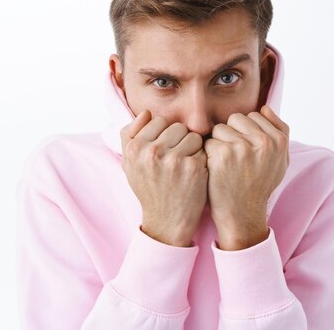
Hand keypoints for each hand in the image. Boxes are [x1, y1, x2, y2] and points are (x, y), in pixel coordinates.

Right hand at [120, 109, 207, 246]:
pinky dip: (202, 159)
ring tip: (185, 166)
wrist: (166, 221)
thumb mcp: (129, 164)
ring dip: (192, 148)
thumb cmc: (148, 188)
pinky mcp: (193, 167)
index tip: (163, 151)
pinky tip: (195, 173)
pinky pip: (204, 148)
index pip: (157, 120)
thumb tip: (146, 112)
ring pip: (192, 135)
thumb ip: (130, 135)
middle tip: (176, 160)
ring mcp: (173, 159)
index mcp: (134, 148)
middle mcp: (152, 151)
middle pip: (176, 126)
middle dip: (179, 140)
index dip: (164, 135)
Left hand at [204, 105, 289, 249]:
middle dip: (231, 134)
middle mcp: (264, 141)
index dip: (245, 132)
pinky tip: (215, 169)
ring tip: (225, 164)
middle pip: (235, 119)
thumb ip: (279, 132)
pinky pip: (207, 141)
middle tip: (233, 158)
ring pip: (220, 128)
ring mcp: (243, 147)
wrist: (242, 214)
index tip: (246, 152)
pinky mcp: (223, 154)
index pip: (254, 116)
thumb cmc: (258, 186)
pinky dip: (207, 154)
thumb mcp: (279, 161)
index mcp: (279, 140)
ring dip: (218, 143)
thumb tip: (265, 107)